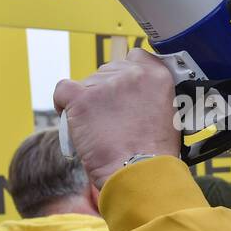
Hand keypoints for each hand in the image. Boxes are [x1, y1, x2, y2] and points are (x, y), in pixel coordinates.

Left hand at [52, 49, 181, 189]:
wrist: (140, 173)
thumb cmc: (153, 154)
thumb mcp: (168, 115)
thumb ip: (149, 96)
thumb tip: (128, 97)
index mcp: (157, 74)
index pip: (134, 58)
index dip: (126, 78)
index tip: (125, 95)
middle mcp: (132, 72)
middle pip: (108, 71)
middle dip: (106, 94)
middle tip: (112, 121)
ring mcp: (105, 83)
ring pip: (86, 85)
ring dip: (88, 104)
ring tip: (100, 131)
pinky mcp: (81, 98)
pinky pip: (62, 91)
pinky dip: (63, 106)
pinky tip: (73, 121)